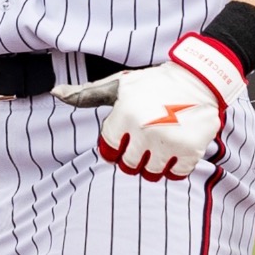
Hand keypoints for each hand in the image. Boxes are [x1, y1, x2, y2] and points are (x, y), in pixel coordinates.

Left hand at [52, 34, 246, 180]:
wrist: (199, 79)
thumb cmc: (153, 84)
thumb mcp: (118, 85)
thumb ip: (86, 94)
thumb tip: (55, 93)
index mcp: (123, 115)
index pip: (108, 150)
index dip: (116, 144)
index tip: (127, 133)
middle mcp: (144, 130)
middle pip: (128, 165)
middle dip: (134, 155)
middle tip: (145, 138)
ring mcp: (168, 142)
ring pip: (150, 173)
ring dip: (153, 163)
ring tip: (160, 143)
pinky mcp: (190, 150)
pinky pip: (175, 174)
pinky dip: (175, 166)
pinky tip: (176, 146)